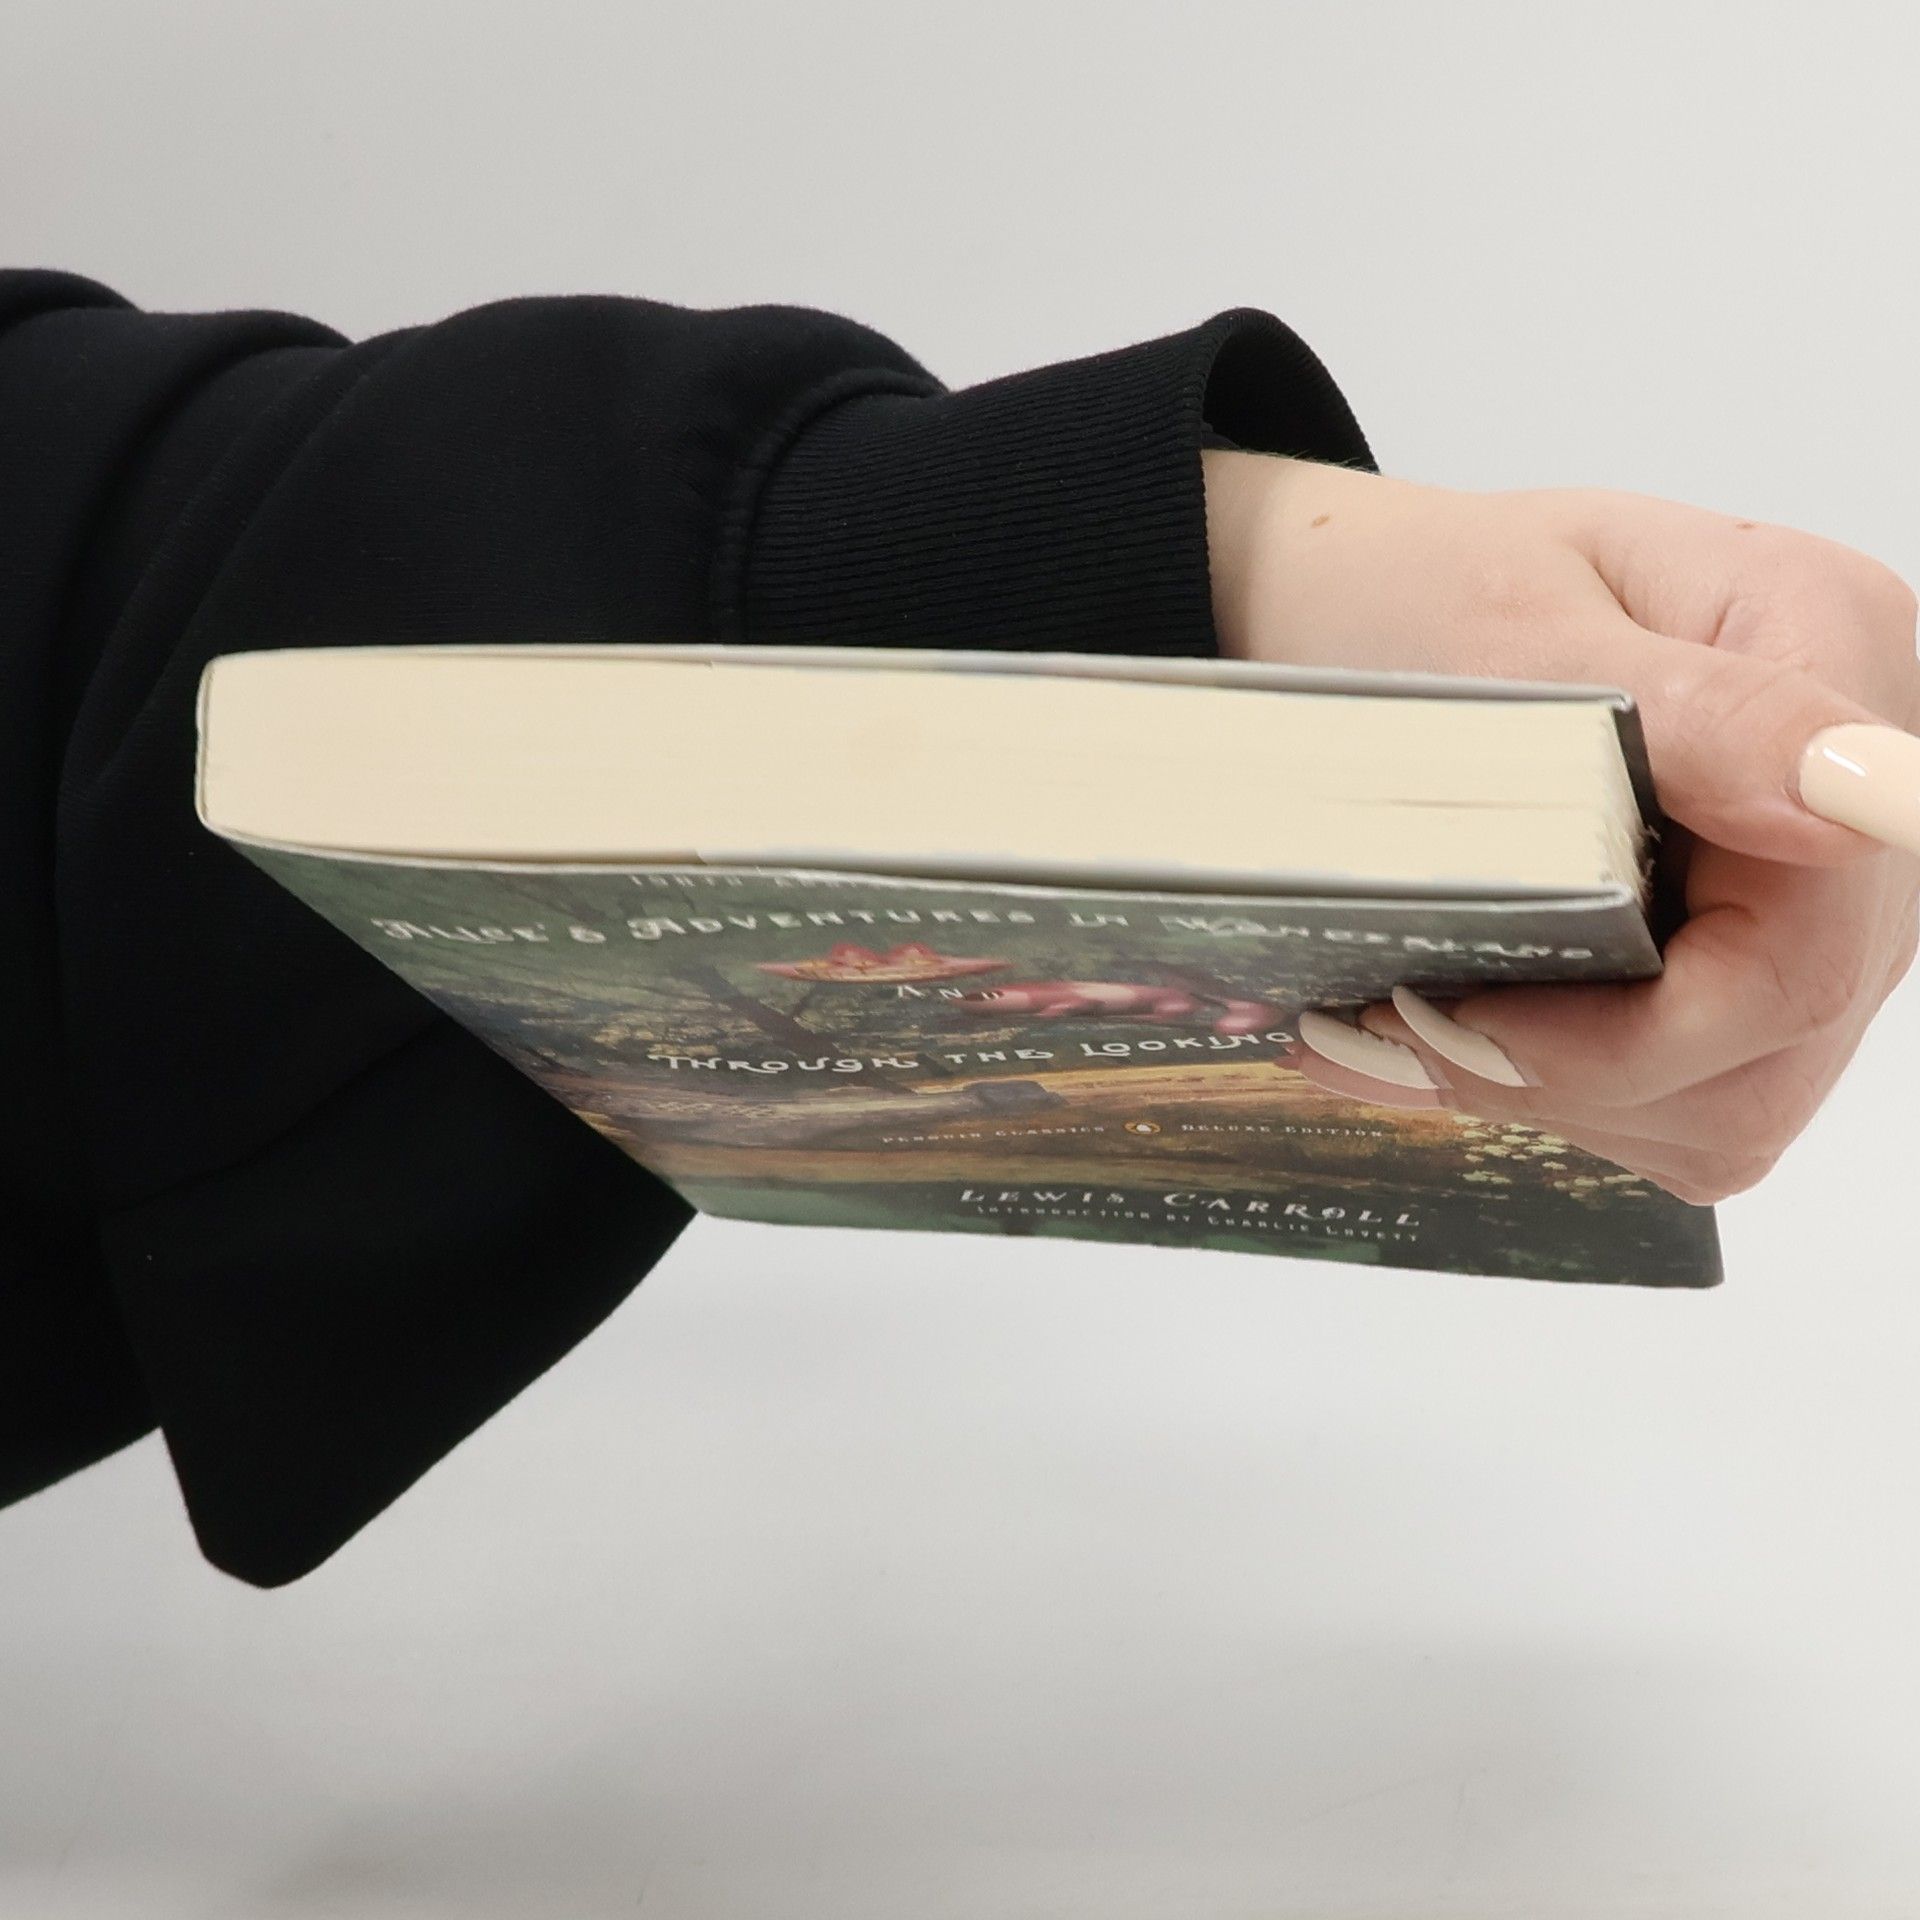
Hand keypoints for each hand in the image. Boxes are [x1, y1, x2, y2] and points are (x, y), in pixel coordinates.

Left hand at [1202, 449, 1919, 1203]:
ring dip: (1562, 1093)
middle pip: (1783, 1028)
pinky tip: (1452, 1037)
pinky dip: (1565, 1090)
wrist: (1368, 601)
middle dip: (1578, 1072)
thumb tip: (1853, 799)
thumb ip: (1693, 712)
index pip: (1808, 932)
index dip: (1645, 1026)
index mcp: (1835, 651)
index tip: (1460, 1019)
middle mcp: (1855, 792)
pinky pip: (1692, 1091)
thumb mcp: (1519, 620)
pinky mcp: (1750, 954)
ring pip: (1741, 1089)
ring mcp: (1817, 888)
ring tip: (1398, 1032)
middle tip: (1397, 1031)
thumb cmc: (1426, 586)